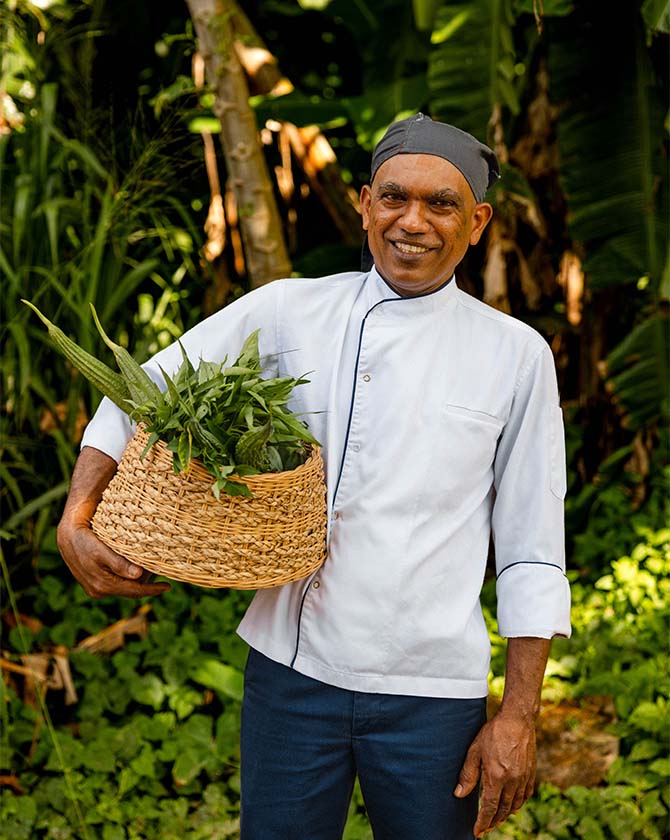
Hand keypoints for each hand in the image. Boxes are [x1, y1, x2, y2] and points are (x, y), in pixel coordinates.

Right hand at [57, 445, 169, 598]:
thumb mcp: (115, 484)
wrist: (80, 501)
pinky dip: (124, 590)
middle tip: (161, 585)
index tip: (140, 572)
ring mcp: (73, 564)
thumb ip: (131, 481)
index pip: (97, 553)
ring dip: (133, 591)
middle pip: (102, 579)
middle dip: (133, 586)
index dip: (118, 564)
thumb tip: (151, 452)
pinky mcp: (80, 575)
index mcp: (74, 529)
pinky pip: (102, 589)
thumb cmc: (103, 487)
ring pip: (103, 588)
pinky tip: (146, 587)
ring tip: (159, 587)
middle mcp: (69, 550)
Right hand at [57, 516, 169, 598]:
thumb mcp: (101, 551)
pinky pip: (117, 584)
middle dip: (147, 587)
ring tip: (154, 574)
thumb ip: (118, 564)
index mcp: (102, 586)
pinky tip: (137, 572)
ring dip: (139, 583)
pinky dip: (128, 579)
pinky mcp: (94, 582)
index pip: (133, 591)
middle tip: (164, 579)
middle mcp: (99, 591)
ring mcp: (95, 588)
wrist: (67, 535)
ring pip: (124, 588)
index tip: (167, 586)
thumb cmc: (84, 540)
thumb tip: (138, 575)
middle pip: (130, 592)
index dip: (151, 590)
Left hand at [454, 710, 535, 836]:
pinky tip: (513, 806)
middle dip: (493, 822)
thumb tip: (459, 794)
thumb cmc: (493, 732)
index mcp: (496, 777)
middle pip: (502, 810)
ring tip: (496, 819)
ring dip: (505, 815)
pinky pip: (525, 795)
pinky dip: (518, 804)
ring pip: (515, 805)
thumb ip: (468, 774)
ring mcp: (524, 778)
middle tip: (485, 828)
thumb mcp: (475, 750)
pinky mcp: (531, 773)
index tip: (477, 832)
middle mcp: (512, 781)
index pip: (489, 808)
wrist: (517, 719)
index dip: (482, 822)